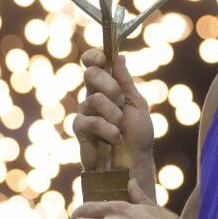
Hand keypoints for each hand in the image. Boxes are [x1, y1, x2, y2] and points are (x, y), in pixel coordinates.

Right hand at [73, 49, 154, 177]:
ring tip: (121, 127)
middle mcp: (92, 97)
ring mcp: (85, 113)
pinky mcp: (80, 130)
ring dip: (114, 114)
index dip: (93, 57)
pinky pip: (90, 121)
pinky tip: (115, 138)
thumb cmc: (138, 135)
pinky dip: (108, 130)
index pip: (93, 64)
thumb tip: (119, 56)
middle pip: (90, 74)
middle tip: (121, 102)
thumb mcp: (137, 104)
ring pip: (94, 99)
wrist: (135, 162)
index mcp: (107, 87)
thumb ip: (126, 81)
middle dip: (111, 87)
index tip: (101, 58)